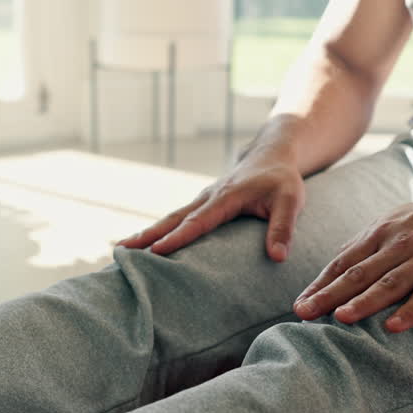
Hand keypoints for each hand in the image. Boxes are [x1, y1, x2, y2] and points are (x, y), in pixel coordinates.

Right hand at [117, 143, 305, 261]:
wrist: (272, 155)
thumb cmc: (282, 180)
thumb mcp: (291, 201)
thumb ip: (283, 228)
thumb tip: (278, 257)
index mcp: (226, 197)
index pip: (198, 221)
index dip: (177, 237)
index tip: (155, 251)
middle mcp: (208, 197)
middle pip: (173, 218)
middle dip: (148, 235)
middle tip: (121, 251)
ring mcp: (203, 199)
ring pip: (171, 217)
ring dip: (148, 232)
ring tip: (123, 249)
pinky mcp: (203, 202)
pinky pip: (178, 217)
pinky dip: (161, 229)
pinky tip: (148, 243)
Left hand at [293, 188, 412, 332]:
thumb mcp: (396, 220)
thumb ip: (368, 241)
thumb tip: (337, 260)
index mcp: (382, 231)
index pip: (344, 261)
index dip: (321, 283)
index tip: (299, 303)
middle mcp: (400, 243)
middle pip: (359, 273)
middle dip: (329, 295)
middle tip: (304, 314)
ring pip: (390, 283)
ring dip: (364, 301)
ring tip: (340, 318)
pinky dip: (411, 310)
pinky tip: (393, 326)